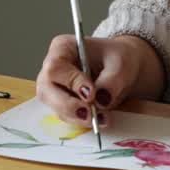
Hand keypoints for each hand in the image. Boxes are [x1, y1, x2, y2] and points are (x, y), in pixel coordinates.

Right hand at [35, 34, 163, 127]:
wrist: (123, 68)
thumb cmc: (118, 58)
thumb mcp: (121, 64)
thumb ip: (112, 80)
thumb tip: (100, 100)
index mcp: (62, 48)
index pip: (55, 67)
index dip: (71, 83)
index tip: (91, 93)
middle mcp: (52, 68)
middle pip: (46, 91)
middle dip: (69, 106)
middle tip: (91, 115)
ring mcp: (54, 88)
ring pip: (55, 107)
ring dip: (77, 117)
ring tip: (102, 119)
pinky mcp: (62, 103)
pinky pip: (66, 116)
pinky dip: (82, 121)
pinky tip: (99, 120)